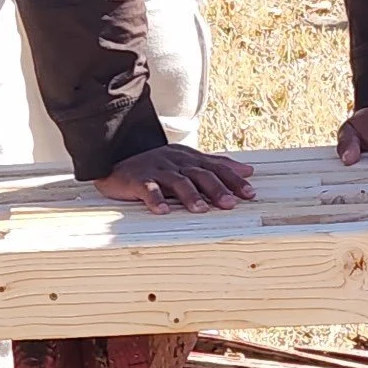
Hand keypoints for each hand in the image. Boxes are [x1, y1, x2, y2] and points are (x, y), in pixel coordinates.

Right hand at [95, 144, 255, 215]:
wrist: (117, 157)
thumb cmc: (158, 165)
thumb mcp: (188, 161)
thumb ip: (217, 165)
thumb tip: (248, 170)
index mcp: (190, 159)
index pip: (216, 168)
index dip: (234, 180)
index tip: (250, 194)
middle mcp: (176, 162)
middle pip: (200, 174)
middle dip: (216, 189)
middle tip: (230, 204)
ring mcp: (157, 170)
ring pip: (177, 181)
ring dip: (190, 195)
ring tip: (201, 209)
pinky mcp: (137, 179)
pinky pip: (147, 189)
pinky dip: (155, 199)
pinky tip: (163, 211)